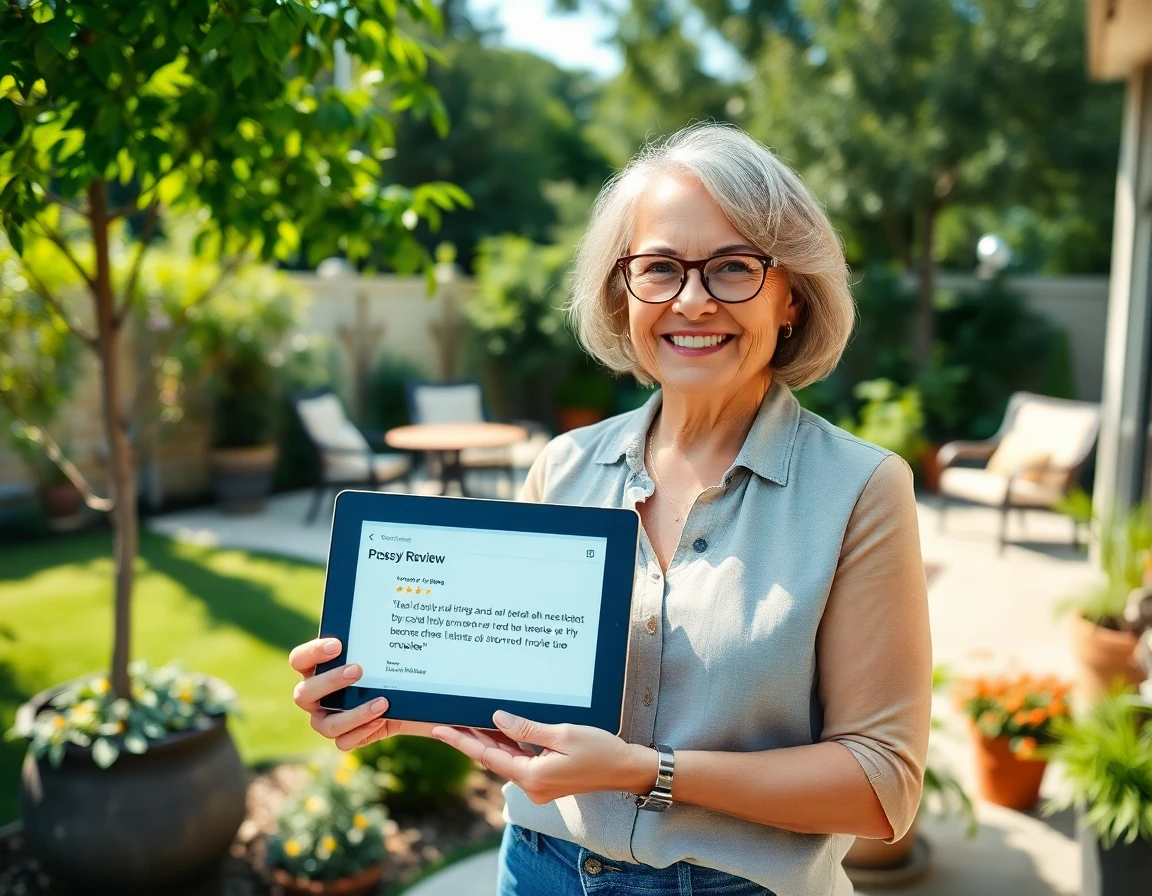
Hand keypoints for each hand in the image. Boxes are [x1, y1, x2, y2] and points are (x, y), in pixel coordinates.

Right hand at [288, 637, 439, 749]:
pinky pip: (343, 742)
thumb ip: (373, 640)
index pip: (299, 660)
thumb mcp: (382, 653)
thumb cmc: (385, 668)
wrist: (405, 698)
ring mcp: (326, 719)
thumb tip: (381, 607)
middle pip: (303, 694)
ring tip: (382, 702)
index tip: (338, 645)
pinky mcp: (344, 738)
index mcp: (316, 669)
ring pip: (325, 725)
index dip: (312, 653)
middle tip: (358, 670)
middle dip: (330, 681)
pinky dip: (362, 732)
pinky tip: (382, 720)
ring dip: (353, 713)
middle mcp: (315, 696)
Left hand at [432, 711, 656, 804]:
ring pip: (505, 760)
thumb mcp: (562, 734)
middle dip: (470, 739)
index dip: (461, 741)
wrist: (625, 769)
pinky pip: (520, 762)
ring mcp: (539, 786)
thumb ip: (527, 729)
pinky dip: (507, 747)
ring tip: (466, 721)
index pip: (488, 756)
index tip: (439, 730)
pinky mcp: (546, 781)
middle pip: (493, 760)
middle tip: (446, 720)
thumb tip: (497, 719)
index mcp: (533, 776)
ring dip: (488, 742)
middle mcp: (532, 786)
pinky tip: (498, 732)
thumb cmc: (599, 750)